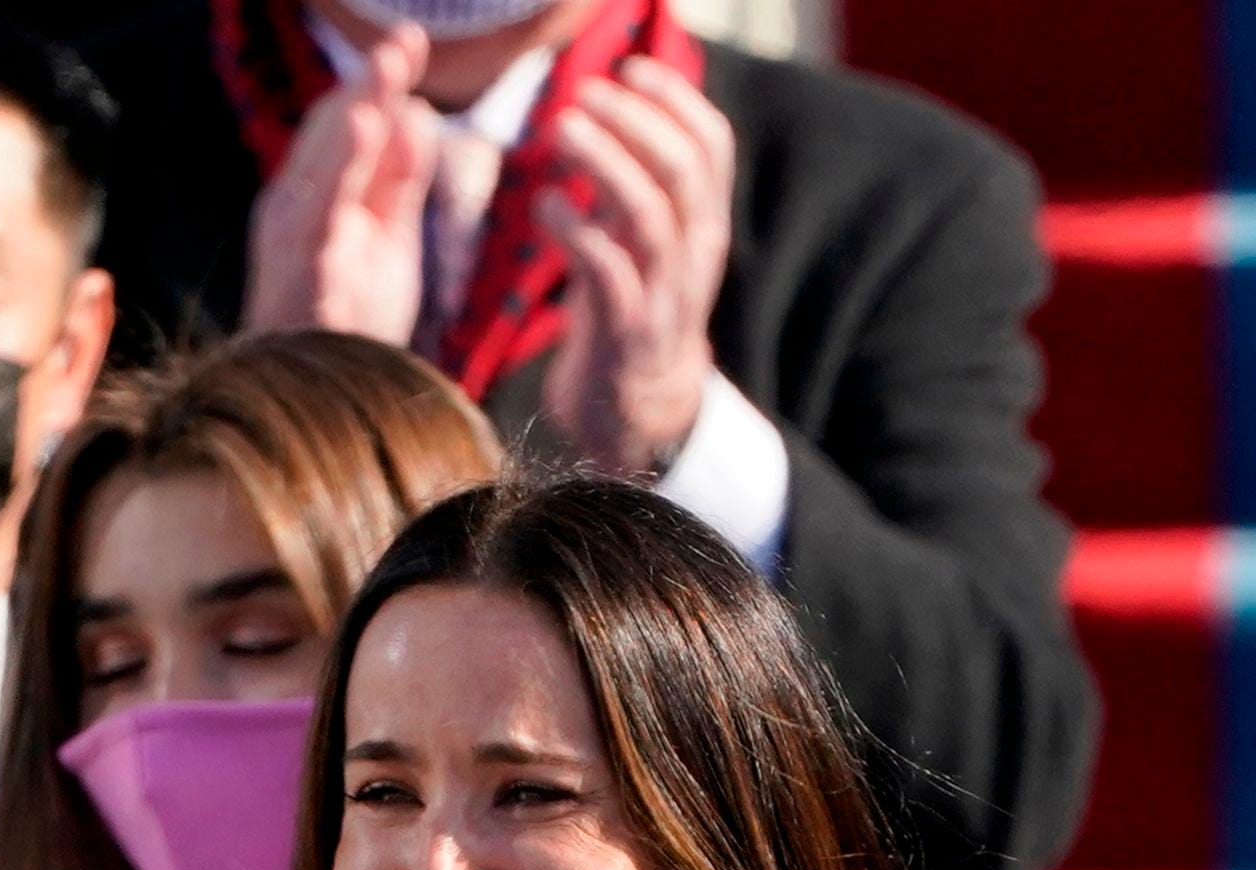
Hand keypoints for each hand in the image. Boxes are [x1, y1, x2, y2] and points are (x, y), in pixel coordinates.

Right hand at [244, 23, 430, 345]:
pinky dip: (343, 167)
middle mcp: (293, 206)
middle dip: (369, 83)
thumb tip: (416, 113)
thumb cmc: (352, 325)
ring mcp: (292, 238)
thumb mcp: (389, 238)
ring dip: (357, 110)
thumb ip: (399, 180)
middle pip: (331, 129)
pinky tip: (369, 131)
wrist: (323, 404)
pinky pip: (321, 209)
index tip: (412, 43)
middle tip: (405, 40)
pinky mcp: (302, 271)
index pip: (345, 123)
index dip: (378, 82)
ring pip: (322, 159)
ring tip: (388, 70)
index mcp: (314, 195)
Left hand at [541, 56, 734, 477]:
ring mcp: (664, 297)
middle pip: (682, 170)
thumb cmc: (629, 313)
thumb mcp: (642, 242)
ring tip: (560, 128)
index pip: (712, 145)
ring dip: (604, 162)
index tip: (628, 66)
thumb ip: (634, 183)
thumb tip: (609, 111)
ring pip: (649, 215)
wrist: (637, 417)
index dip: (675, 97)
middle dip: (633, 120)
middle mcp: (694, 257)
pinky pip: (606, 272)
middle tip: (582, 93)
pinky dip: (573, 231)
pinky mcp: (626, 335)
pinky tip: (543, 207)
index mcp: (703, 226)